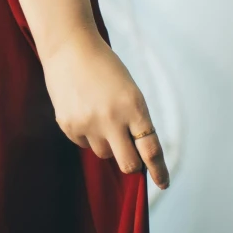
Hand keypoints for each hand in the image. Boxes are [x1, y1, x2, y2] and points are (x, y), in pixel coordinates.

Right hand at [42, 23, 169, 188]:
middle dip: (132, 164)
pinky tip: (83, 110)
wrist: (70, 48)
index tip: (163, 183)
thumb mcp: (129, 91)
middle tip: (131, 157)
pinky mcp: (68, 126)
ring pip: (105, 154)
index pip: (151, 149)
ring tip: (100, 115)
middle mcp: (112, 119)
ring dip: (107, 143)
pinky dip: (87, 134)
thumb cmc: (106, 69)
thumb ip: (135, 121)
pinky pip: (84, 144)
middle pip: (127, 163)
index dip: (158, 170)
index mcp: (134, 107)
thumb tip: (135, 156)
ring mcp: (88, 124)